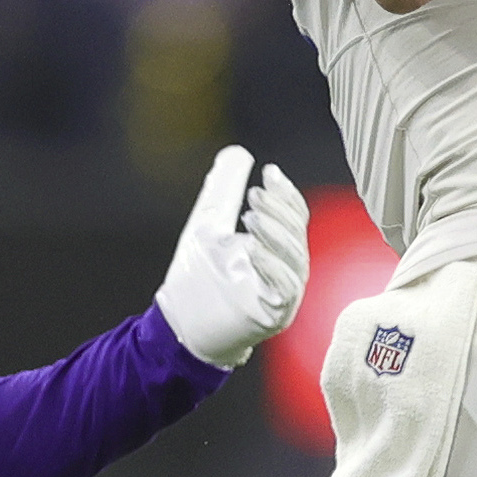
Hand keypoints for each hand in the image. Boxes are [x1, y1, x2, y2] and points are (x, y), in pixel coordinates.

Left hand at [151, 143, 311, 368]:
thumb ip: (224, 190)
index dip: (286, 193)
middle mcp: (286, 272)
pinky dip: (272, 265)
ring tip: (250, 217)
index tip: (269, 172)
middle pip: (298, 234)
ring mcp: (284, 296)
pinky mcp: (274, 315)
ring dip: (275, 234)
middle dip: (279, 210)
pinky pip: (286, 288)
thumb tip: (240, 153)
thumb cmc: (195, 279)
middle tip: (253, 194)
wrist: (178, 324)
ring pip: (295, 258)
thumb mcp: (208, 223)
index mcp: (276, 250)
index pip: (294, 217)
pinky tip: (252, 249)